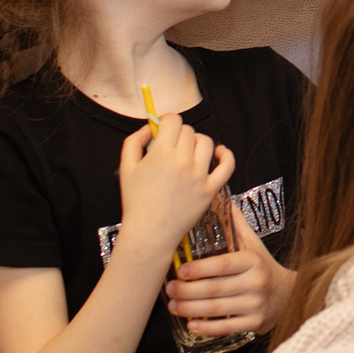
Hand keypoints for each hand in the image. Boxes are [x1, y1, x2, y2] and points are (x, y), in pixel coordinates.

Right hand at [116, 115, 236, 259]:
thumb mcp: (126, 167)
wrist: (150, 232)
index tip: (163, 129)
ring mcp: (200, 175)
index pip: (173, 120)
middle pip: (188, 131)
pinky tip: (220, 152)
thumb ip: (134, 142)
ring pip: (206, 142)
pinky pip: (227, 165)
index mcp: (162, 152)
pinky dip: (226, 155)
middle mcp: (183, 160)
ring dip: (197, 142)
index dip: (167, 121)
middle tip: (170, 147)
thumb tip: (148, 128)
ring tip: (188, 152)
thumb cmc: (136, 202)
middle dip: (178, 134)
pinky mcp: (210, 189)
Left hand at [165, 199, 296, 336]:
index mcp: (253, 261)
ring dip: (191, 309)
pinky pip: (227, 327)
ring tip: (173, 306)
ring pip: (217, 309)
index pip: (223, 264)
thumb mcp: (254, 245)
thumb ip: (236, 225)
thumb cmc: (263, 267)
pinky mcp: (255, 323)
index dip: (200, 269)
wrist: (289, 295)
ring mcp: (256, 305)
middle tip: (169, 289)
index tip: (180, 270)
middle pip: (215, 288)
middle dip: (187, 291)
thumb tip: (218, 197)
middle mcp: (256, 282)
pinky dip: (207, 328)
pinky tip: (191, 325)